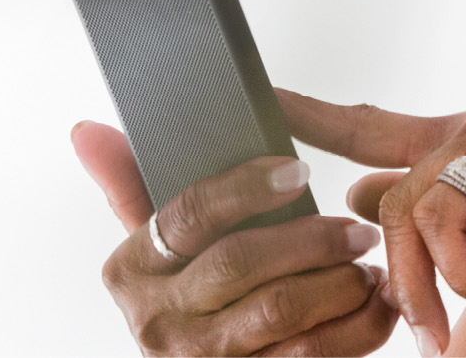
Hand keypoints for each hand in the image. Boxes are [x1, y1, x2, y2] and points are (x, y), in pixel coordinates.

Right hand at [70, 121, 401, 356]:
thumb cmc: (185, 305)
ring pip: (281, 313)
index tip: (298, 170)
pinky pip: (312, 356)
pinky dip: (356, 329)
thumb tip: (88, 131)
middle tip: (356, 228)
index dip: (244, 189)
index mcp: (133, 271)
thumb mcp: (152, 251)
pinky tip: (377, 304)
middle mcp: (159, 320)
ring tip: (370, 264)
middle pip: (240, 262)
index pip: (188, 215)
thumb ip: (129, 188)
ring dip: (339, 284)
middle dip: (310, 239)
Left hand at [278, 91, 465, 355]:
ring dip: (462, 281)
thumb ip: (433, 214)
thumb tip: (354, 194)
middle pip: (399, 203)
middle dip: (410, 283)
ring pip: (439, 217)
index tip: (264, 95)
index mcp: (464, 138)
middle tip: (434, 338)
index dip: (315, 114)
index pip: (373, 125)